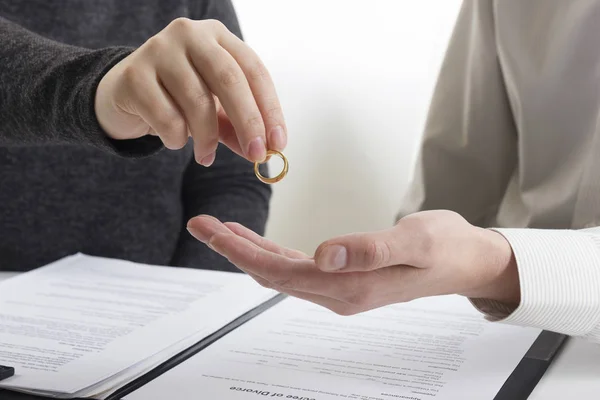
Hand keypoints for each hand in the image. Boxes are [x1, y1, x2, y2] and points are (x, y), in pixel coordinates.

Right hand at [95, 18, 285, 164]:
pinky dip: (176, 138)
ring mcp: (159, 50)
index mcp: (217, 36)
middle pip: (229, 79)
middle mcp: (190, 35)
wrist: (121, 95)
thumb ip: (237, 128)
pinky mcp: (134, 75)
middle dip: (248, 122)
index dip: (270, 108)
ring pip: (198, 101)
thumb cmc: (176, 99)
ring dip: (208, 138)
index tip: (279, 142)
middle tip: (257, 154)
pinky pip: (167, 117)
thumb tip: (265, 152)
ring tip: (205, 155)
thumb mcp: (214, 110)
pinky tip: (173, 140)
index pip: (254, 70)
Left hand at [186, 210, 520, 314]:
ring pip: (280, 270)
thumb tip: (324, 253)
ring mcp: (340, 287)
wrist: (466, 260)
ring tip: (218, 228)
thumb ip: (370, 250)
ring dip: (247, 250)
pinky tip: (256, 241)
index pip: (281, 272)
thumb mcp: (416, 244)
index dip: (242, 251)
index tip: (211, 229)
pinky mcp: (344, 276)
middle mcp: (339, 292)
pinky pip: (296, 266)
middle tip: (200, 224)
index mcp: (351, 287)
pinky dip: (270, 252)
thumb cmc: (446, 248)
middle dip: (233, 249)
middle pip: (271, 273)